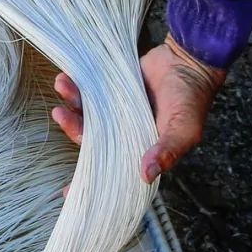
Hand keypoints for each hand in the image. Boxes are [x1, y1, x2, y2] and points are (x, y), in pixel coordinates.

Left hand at [51, 34, 225, 183]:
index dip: (90, 179)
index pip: (111, 170)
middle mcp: (123, 133)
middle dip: (73, 128)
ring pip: (86, 113)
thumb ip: (168, 149)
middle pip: (91, 137)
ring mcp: (115, 110)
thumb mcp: (184, 128)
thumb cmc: (191, 98)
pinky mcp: (111, 89)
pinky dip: (76, 85)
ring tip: (62, 86)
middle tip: (60, 115)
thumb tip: (147, 175)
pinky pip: (89, 91)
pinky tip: (66, 77)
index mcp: (139, 149)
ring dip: (71, 102)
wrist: (188, 60)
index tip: (67, 191)